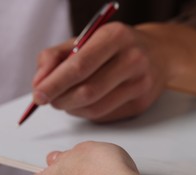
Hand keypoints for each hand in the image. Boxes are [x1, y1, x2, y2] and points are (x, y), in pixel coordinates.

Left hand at [32, 22, 195, 121]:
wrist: (157, 54)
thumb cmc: (114, 46)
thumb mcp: (84, 40)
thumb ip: (55, 57)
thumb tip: (38, 83)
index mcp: (115, 36)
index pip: (79, 66)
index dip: (55, 83)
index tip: (38, 94)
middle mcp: (132, 59)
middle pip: (87, 91)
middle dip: (60, 100)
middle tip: (48, 100)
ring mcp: (140, 84)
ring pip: (95, 108)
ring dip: (71, 109)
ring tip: (64, 101)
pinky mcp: (141, 103)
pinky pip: (104, 116)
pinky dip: (86, 114)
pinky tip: (83, 104)